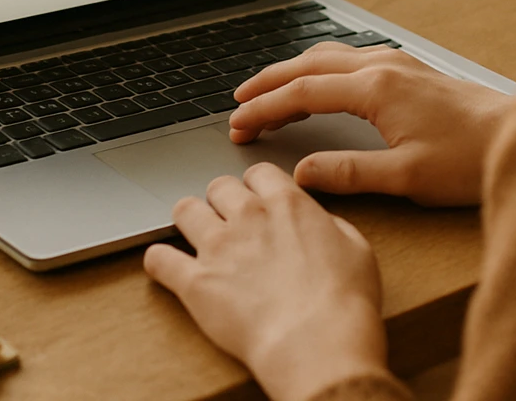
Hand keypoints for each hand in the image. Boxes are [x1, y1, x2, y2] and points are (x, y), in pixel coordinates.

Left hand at [144, 163, 389, 400]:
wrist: (318, 344)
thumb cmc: (344, 303)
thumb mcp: (357, 249)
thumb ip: (329, 225)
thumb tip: (317, 222)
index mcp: (287, 205)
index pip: (259, 172)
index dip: (257, 185)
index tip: (257, 196)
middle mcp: (248, 217)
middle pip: (219, 186)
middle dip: (222, 199)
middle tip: (228, 218)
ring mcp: (217, 248)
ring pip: (185, 210)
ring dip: (189, 219)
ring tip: (195, 234)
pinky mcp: (195, 282)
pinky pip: (159, 259)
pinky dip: (159, 260)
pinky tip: (164, 265)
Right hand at [229, 43, 509, 205]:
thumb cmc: (471, 159)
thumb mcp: (406, 177)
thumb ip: (348, 173)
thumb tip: (301, 174)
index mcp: (376, 88)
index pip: (302, 92)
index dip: (265, 109)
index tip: (239, 125)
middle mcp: (384, 65)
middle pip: (307, 65)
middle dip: (268, 84)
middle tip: (238, 106)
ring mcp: (398, 63)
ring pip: (328, 57)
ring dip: (293, 73)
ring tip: (268, 94)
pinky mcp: (410, 69)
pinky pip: (349, 59)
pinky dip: (320, 70)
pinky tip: (319, 84)